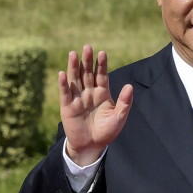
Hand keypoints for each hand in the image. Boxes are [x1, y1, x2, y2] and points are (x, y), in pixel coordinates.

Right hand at [59, 45, 132, 164]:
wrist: (92, 146)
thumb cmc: (107, 131)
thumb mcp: (119, 117)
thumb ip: (124, 102)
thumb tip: (130, 86)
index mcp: (102, 93)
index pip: (102, 75)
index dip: (101, 64)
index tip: (102, 53)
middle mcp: (89, 93)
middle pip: (87, 73)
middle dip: (87, 61)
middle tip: (87, 47)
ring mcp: (78, 98)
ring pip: (75, 79)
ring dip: (73, 67)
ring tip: (73, 53)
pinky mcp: (67, 106)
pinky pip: (65, 93)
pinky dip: (63, 84)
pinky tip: (62, 74)